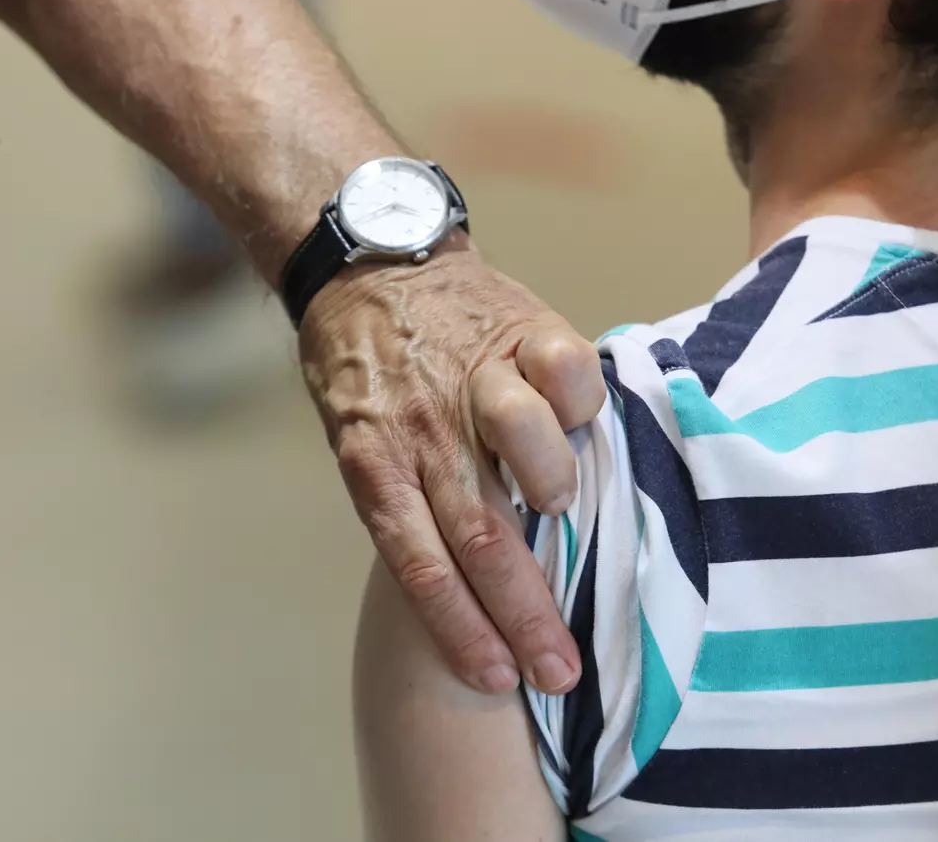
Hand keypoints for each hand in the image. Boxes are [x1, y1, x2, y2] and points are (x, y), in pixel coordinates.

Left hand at [299, 237, 605, 694]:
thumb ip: (408, 499)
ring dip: (549, 487)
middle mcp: (421, 428)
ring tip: (560, 505)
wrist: (368, 257)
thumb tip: (467, 584)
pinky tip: (578, 421)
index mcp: (375, 463)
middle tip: (562, 669)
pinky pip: (562, 370)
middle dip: (525, 611)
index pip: (418, 563)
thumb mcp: (360, 437)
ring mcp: (471, 376)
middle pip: (478, 533)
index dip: (460, 627)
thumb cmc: (370, 368)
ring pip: (519, 444)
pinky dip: (576, 402)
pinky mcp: (517, 328)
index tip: (498, 680)